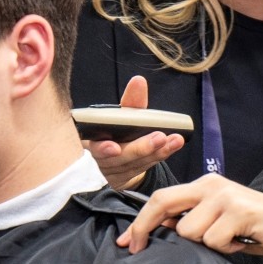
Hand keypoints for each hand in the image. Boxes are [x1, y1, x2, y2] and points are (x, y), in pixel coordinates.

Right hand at [87, 75, 185, 190]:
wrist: (116, 157)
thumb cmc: (116, 131)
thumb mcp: (122, 115)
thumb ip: (131, 101)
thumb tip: (139, 81)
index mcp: (89, 140)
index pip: (92, 147)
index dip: (102, 149)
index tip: (114, 147)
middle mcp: (96, 160)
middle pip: (117, 159)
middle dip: (139, 148)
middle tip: (159, 138)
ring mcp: (110, 173)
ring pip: (134, 165)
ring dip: (156, 152)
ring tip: (174, 139)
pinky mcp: (123, 181)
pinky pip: (143, 169)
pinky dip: (159, 156)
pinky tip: (172, 146)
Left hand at [117, 174, 262, 262]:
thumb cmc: (261, 229)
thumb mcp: (223, 222)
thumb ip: (196, 222)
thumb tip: (161, 232)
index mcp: (206, 186)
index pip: (162, 198)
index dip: (139, 221)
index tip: (126, 244)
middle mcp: (212, 185)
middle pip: (163, 203)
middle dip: (144, 229)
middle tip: (137, 250)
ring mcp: (226, 197)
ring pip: (189, 231)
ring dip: (207, 246)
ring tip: (231, 242)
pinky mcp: (241, 211)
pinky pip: (213, 241)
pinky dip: (227, 250)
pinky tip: (244, 242)